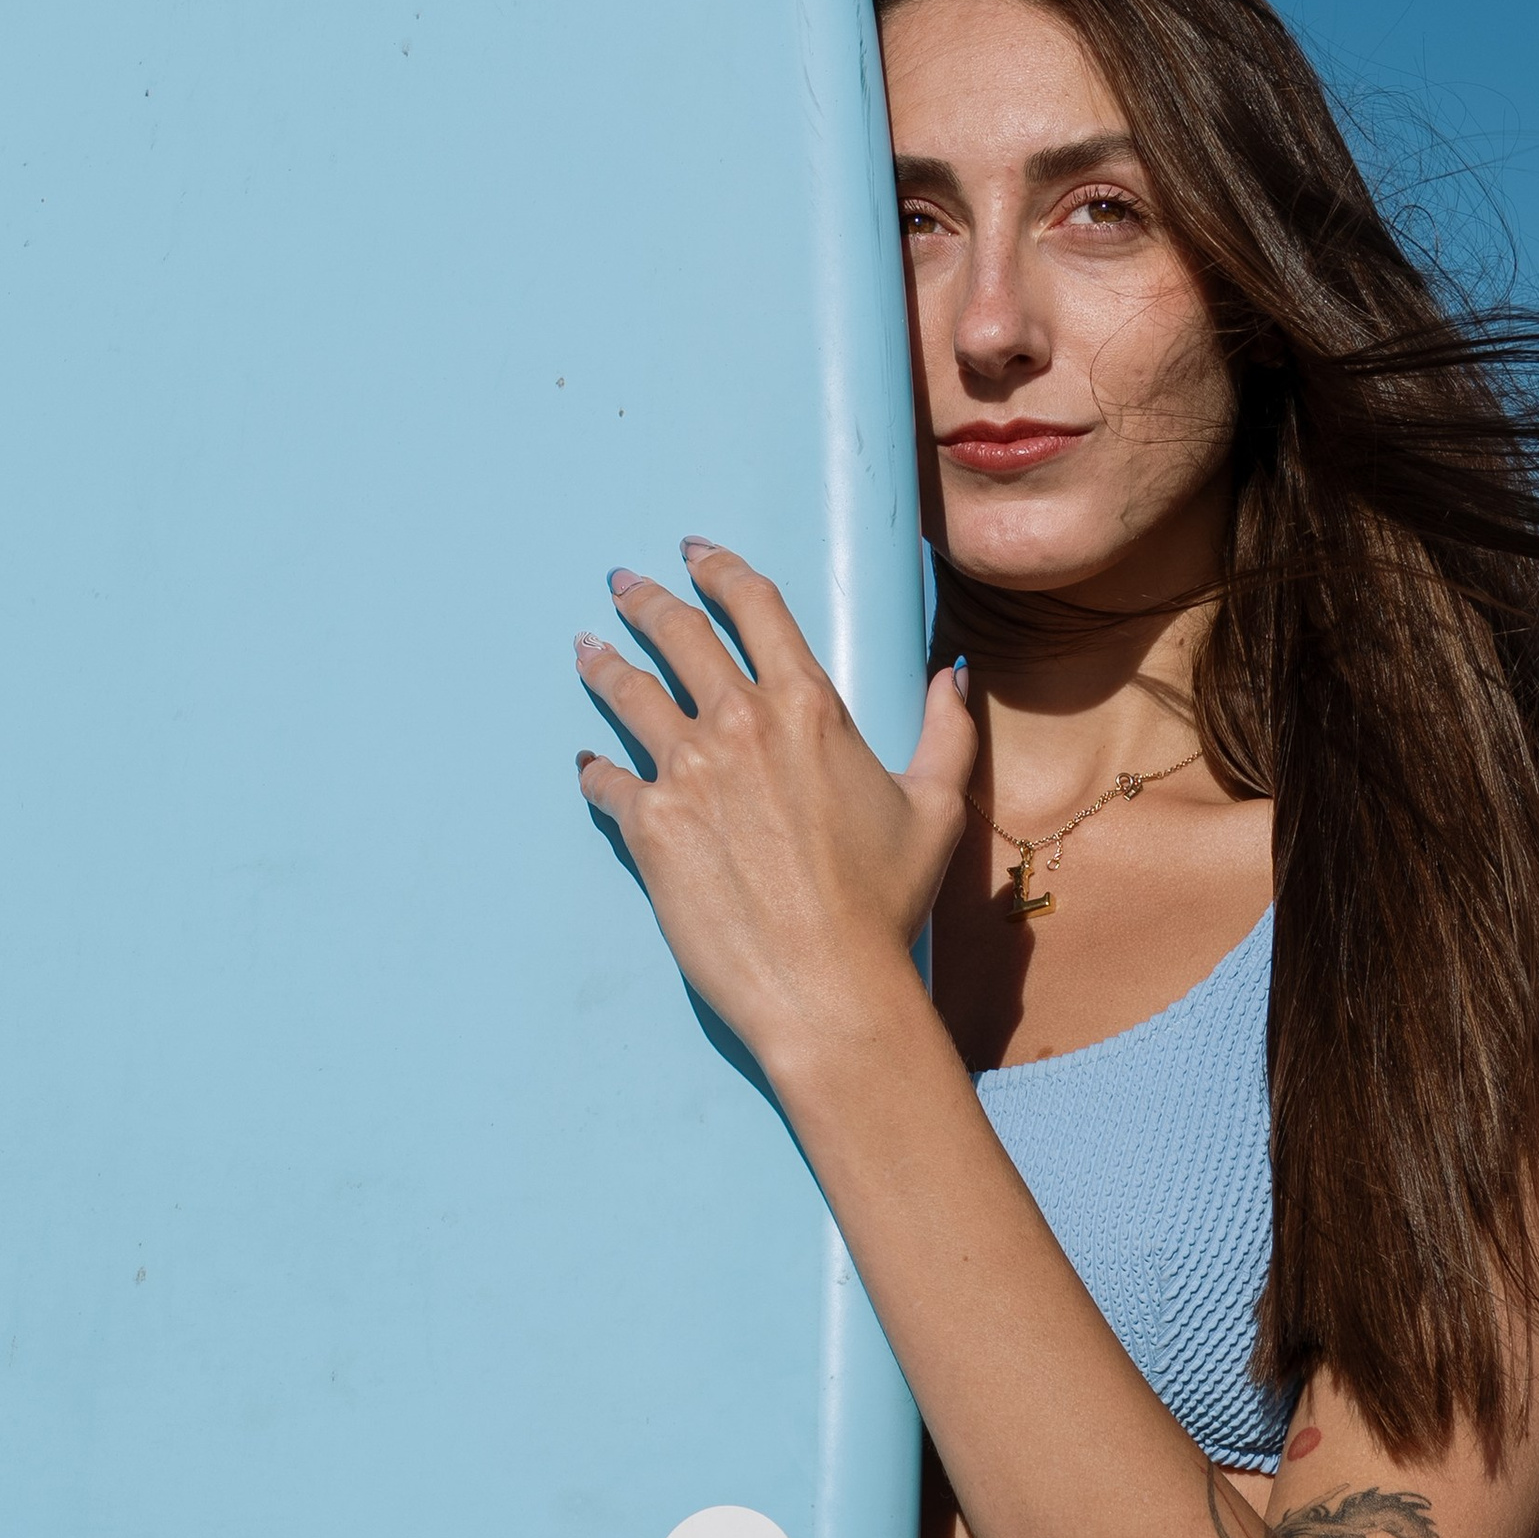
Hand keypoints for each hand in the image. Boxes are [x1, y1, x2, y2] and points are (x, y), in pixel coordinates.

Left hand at [573, 540, 974, 1079]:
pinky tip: (587, 761)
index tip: (695, 552)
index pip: (754, 607)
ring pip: (628, 693)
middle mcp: (740, 722)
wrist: (826, 985)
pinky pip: (605, 779)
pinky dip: (593, 768)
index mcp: (808, 706)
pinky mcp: (648, 823)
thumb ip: (946, 732)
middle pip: (679, 635)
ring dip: (603, 664)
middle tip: (623, 585)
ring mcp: (686, 770)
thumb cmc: (886, 904)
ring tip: (585, 648)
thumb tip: (953, 676)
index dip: (719, 568)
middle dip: (647, 602)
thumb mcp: (936, 809)